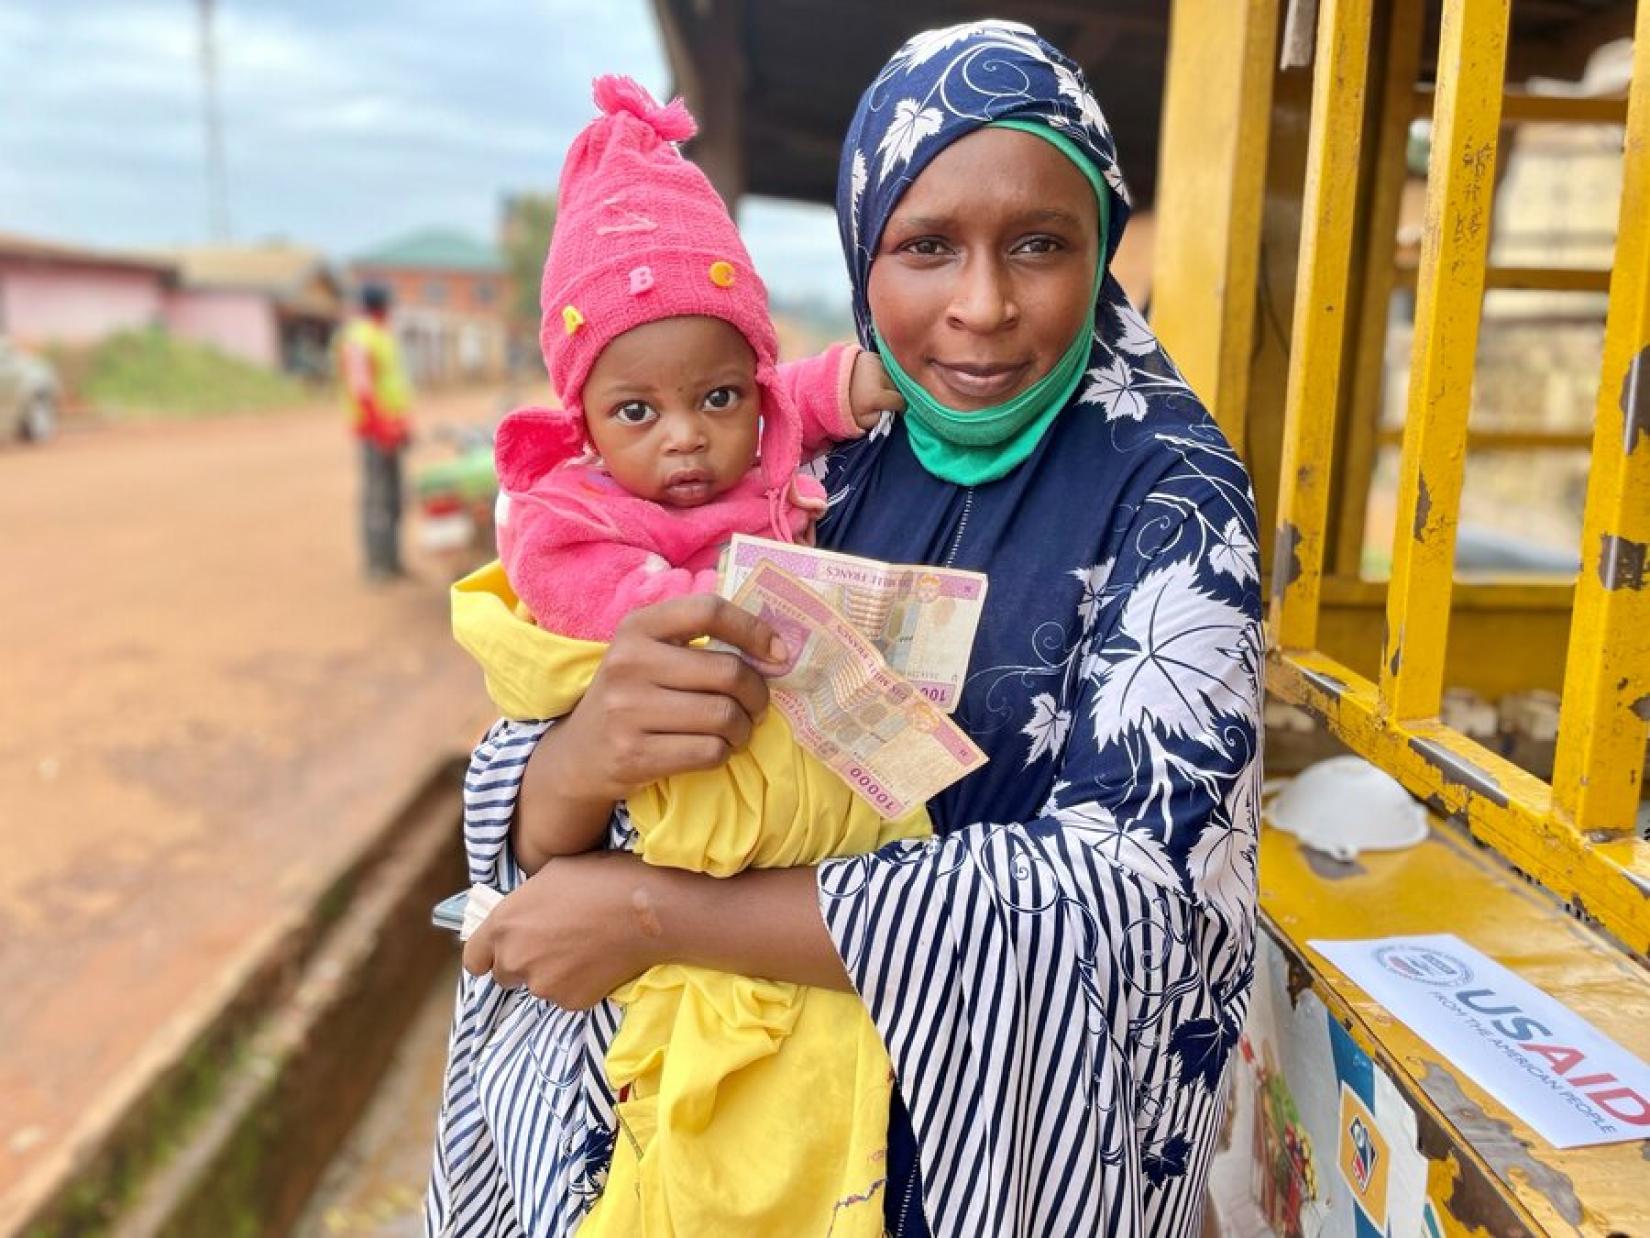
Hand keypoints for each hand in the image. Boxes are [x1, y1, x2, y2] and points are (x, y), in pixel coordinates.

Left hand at [462, 851, 655, 1008]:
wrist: (644, 910)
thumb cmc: (599, 879)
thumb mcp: (550, 874)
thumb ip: (525, 901)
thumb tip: (526, 913)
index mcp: (504, 924)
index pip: (473, 958)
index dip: (488, 954)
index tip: (505, 949)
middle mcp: (515, 959)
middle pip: (504, 975)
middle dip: (523, 963)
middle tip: (554, 945)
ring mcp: (542, 985)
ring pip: (539, 986)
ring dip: (552, 973)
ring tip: (583, 949)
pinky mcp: (570, 1002)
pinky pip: (566, 996)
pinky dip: (578, 984)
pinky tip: (598, 962)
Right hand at [542, 594, 787, 804]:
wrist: (580, 755)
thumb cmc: (632, 697)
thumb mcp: (648, 654)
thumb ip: (696, 642)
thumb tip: (775, 650)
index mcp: (637, 627)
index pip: (708, 610)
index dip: (753, 629)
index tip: (778, 654)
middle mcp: (629, 662)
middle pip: (728, 672)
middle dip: (757, 694)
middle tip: (756, 706)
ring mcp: (628, 710)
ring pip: (724, 716)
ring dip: (743, 728)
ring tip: (736, 731)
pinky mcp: (634, 754)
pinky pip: (709, 752)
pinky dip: (724, 753)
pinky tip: (714, 750)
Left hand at [848, 350, 903, 429]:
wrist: (826, 386)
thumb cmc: (846, 408)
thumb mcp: (862, 422)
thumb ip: (882, 419)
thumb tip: (895, 411)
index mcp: (876, 395)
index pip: (900, 401)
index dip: (897, 407)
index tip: (890, 409)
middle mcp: (879, 375)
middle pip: (898, 387)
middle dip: (893, 393)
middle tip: (881, 399)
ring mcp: (876, 362)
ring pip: (893, 375)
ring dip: (889, 382)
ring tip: (875, 388)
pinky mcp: (872, 355)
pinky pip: (886, 365)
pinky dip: (883, 372)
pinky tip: (873, 378)